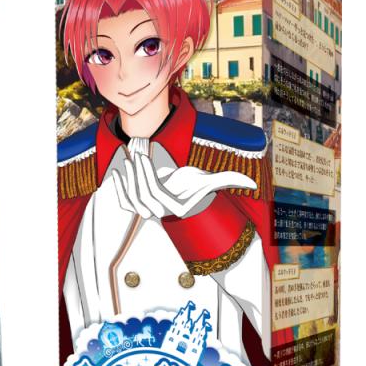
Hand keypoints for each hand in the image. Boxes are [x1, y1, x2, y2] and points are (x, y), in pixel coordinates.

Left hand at [111, 152, 256, 218]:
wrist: (185, 200)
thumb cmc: (197, 189)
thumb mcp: (211, 182)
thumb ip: (229, 180)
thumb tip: (252, 182)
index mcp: (174, 208)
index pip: (156, 192)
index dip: (147, 174)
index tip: (142, 156)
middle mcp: (159, 212)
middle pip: (142, 193)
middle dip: (136, 172)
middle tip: (133, 152)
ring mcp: (147, 211)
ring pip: (132, 196)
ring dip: (126, 178)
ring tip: (123, 157)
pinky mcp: (138, 208)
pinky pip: (125, 201)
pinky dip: (118, 188)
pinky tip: (114, 172)